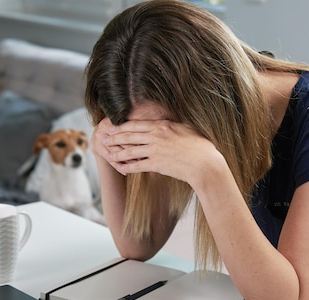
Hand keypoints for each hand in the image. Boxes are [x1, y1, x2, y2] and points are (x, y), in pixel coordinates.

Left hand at [102, 118, 224, 185]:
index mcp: (162, 125)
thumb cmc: (200, 146)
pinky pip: (137, 165)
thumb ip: (173, 125)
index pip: (136, 124)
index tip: (112, 126)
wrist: (204, 163)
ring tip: (108, 154)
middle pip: (129, 135)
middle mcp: (156, 136)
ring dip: (117, 152)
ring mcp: (155, 150)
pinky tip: (120, 168)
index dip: (121, 125)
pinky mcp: (156, 164)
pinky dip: (127, 167)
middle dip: (114, 137)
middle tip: (104, 138)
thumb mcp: (186, 129)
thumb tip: (169, 121)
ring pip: (130, 150)